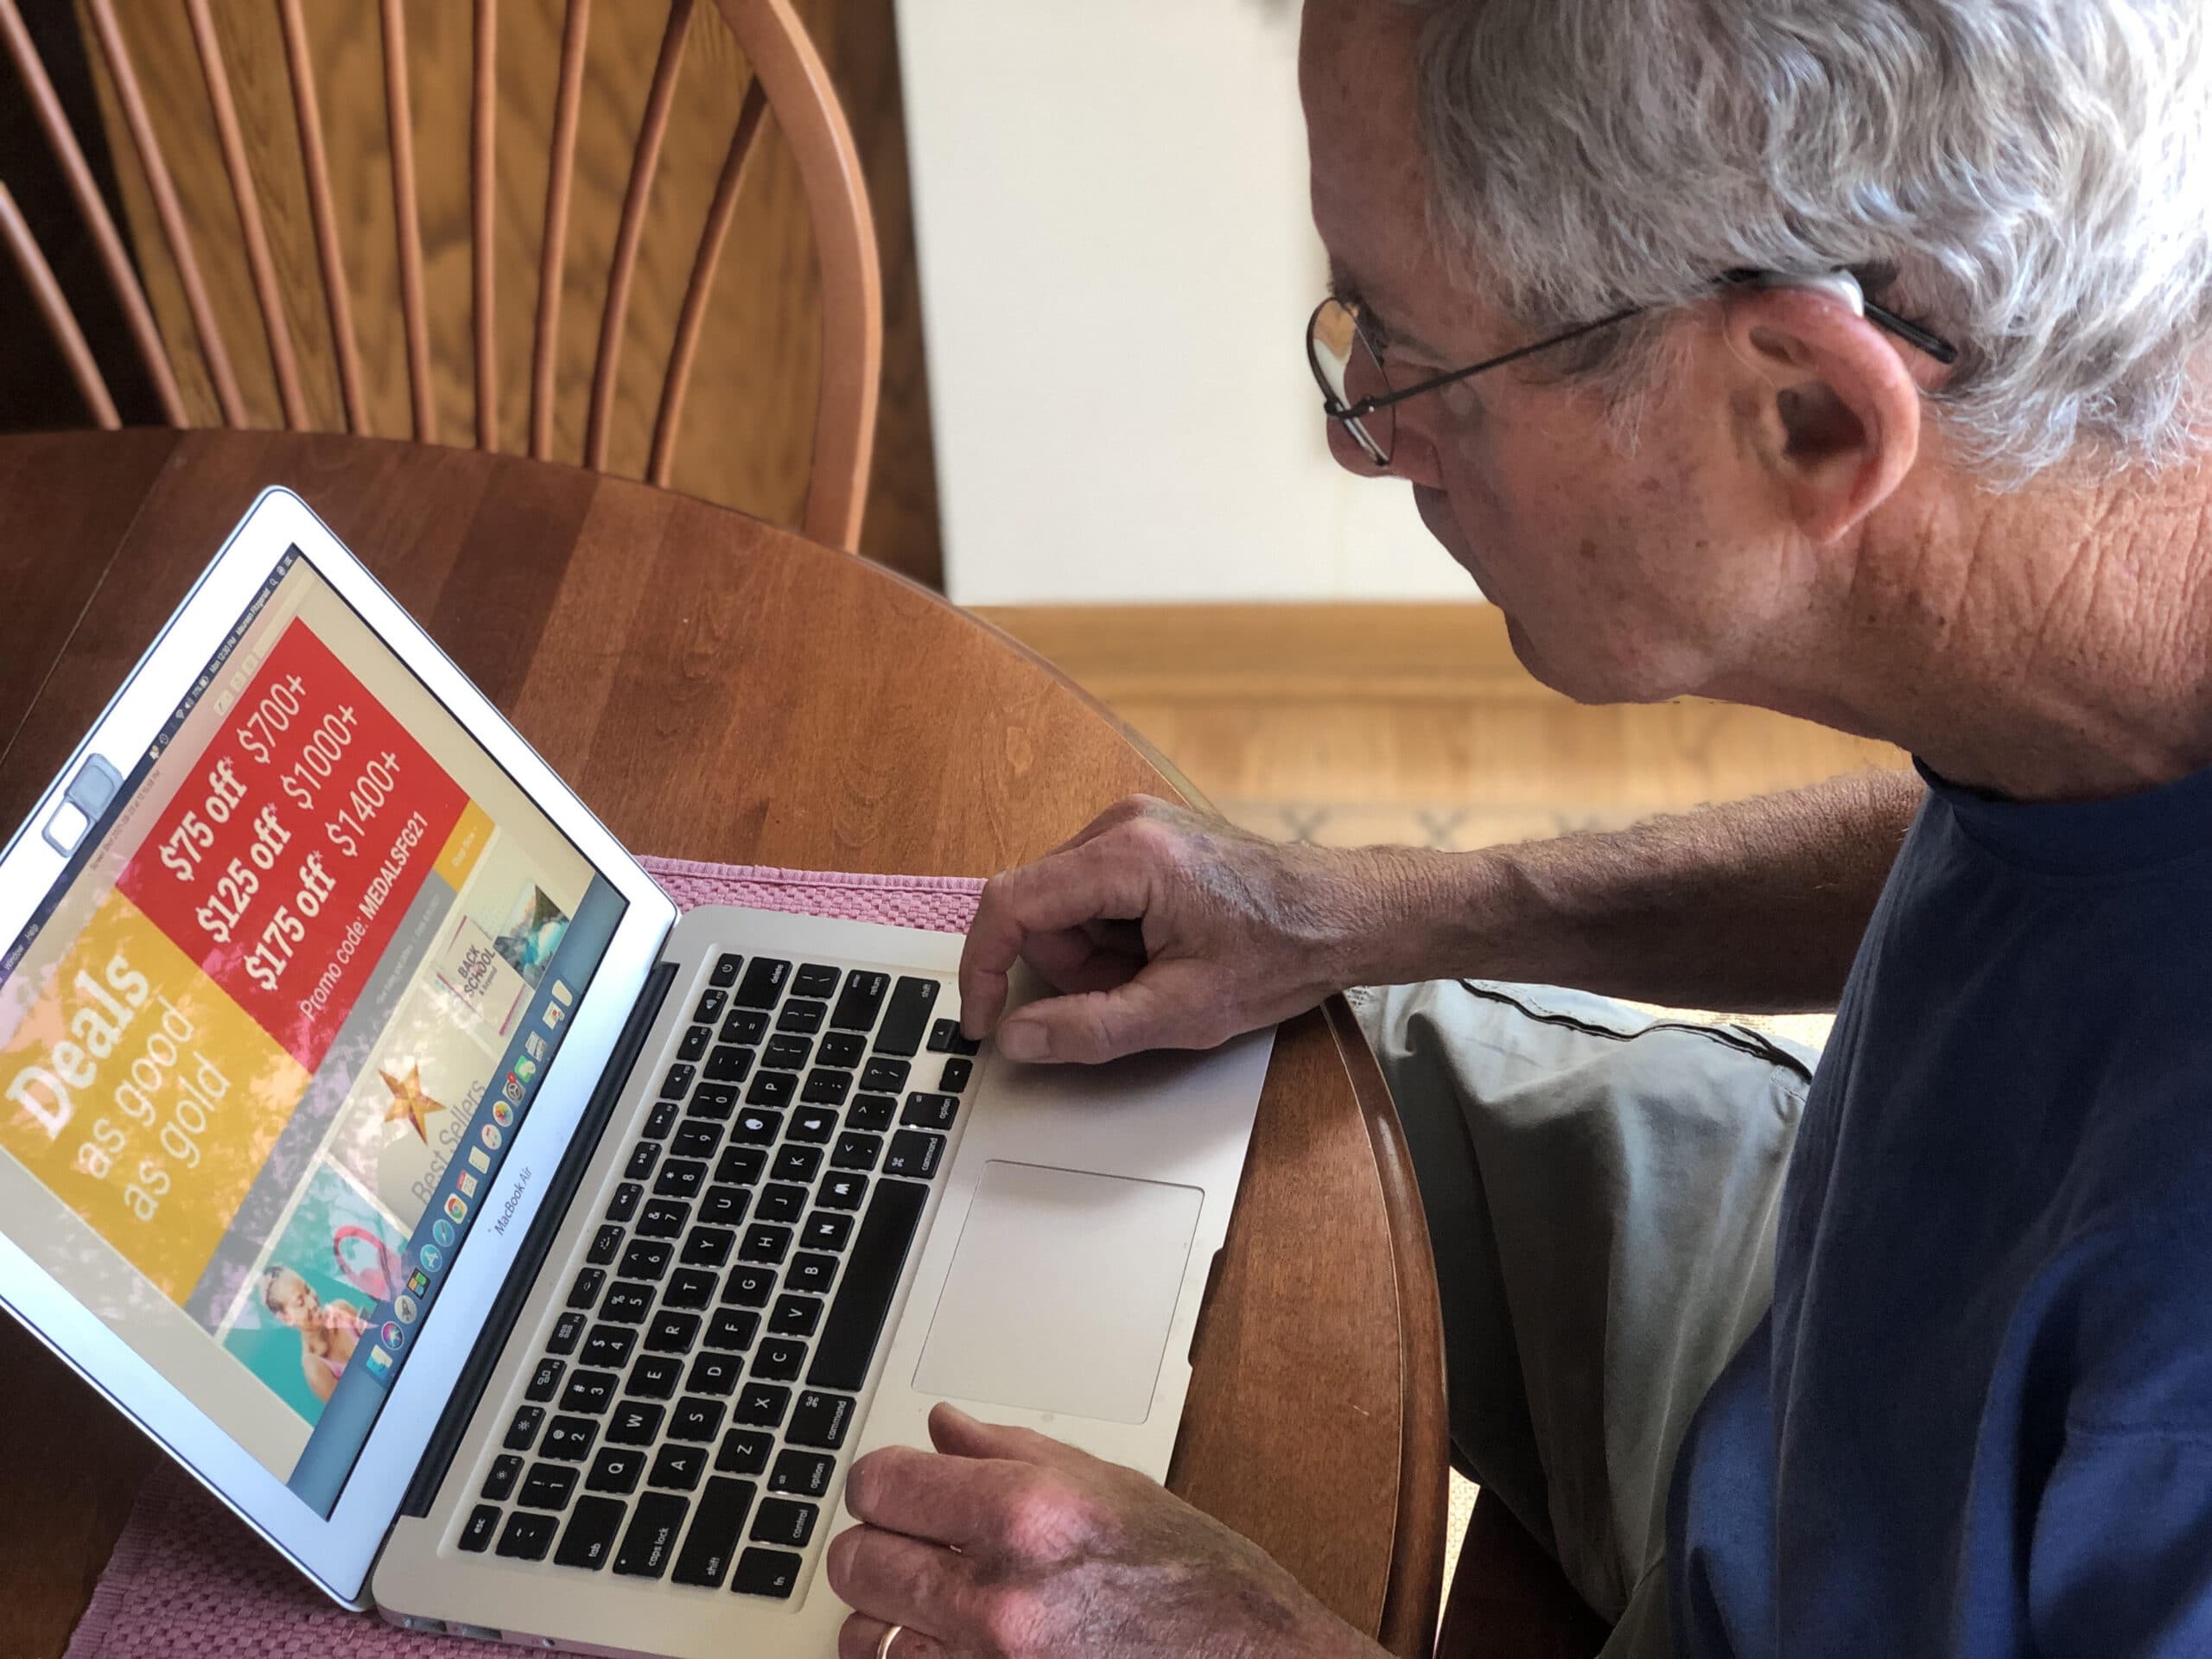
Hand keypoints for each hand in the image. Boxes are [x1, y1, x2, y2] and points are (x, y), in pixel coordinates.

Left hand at [828, 1403, 1376, 1658]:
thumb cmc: (1205, 1592)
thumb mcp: (1116, 1490)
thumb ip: (1013, 1453)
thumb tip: (944, 1428)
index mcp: (1029, 1514)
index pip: (880, 1484)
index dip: (881, 1483)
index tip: (893, 1490)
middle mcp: (1000, 1598)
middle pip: (857, 1563)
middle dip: (877, 1549)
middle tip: (908, 1547)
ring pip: (867, 1641)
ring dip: (886, 1621)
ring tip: (924, 1610)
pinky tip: (945, 1653)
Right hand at [958, 796, 1395, 1063]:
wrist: (1345, 913)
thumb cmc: (1281, 952)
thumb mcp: (1183, 1011)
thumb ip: (1090, 1028)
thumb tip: (1018, 1037)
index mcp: (1127, 856)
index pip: (1009, 905)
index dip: (984, 969)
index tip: (984, 1021)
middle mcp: (1121, 823)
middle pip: (1037, 909)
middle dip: (1072, 967)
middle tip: (1136, 992)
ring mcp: (1133, 825)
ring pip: (1062, 907)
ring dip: (1096, 954)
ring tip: (1162, 970)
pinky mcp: (1145, 837)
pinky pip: (1091, 894)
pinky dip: (1114, 935)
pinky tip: (1165, 948)